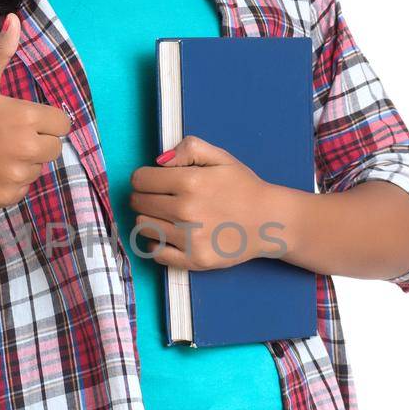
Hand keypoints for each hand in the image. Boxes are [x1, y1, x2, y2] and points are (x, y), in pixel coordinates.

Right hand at [0, 13, 71, 206]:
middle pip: (54, 148)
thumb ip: (2, 51)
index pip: (62, 124)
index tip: (26, 121)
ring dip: (24, 162)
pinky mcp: (6, 196)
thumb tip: (15, 19)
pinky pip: (22, 189)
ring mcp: (17, 175)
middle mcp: (26, 148)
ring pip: (38, 169)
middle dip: (37, 142)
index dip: (47, 121)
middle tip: (8, 137)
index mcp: (26, 117)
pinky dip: (10, 182)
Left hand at [128, 135, 291, 269]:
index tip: (153, 181)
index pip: (140, 179)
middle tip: (160, 199)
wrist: (270, 221)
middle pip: (138, 203)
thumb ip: (188, 149)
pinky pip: (155, 253)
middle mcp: (185, 211)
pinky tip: (169, 236)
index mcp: (189, 182)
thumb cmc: (243, 188)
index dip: (144, 178)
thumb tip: (158, 161)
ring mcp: (189, 238)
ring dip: (149, 219)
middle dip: (144, 197)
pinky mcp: (194, 260)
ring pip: (142, 227)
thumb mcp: (221, 157)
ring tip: (166, 216)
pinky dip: (156, 244)